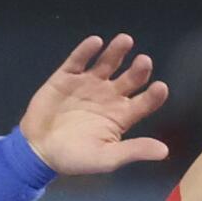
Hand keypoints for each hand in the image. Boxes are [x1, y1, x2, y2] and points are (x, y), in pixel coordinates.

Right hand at [20, 35, 169, 176]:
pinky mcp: (66, 77)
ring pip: (107, 63)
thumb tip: (164, 151)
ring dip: (117, 52)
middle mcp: (109, 96)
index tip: (160, 88)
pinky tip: (95, 42)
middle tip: (144, 62)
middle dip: (139, 70)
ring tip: (126, 41)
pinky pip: (78, 60)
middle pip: (130, 78)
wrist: (37, 152)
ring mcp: (88, 84)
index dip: (154, 95)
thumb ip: (133, 151)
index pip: (144, 102)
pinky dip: (86, 50)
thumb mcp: (106, 159)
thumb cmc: (74, 158)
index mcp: (121, 115)